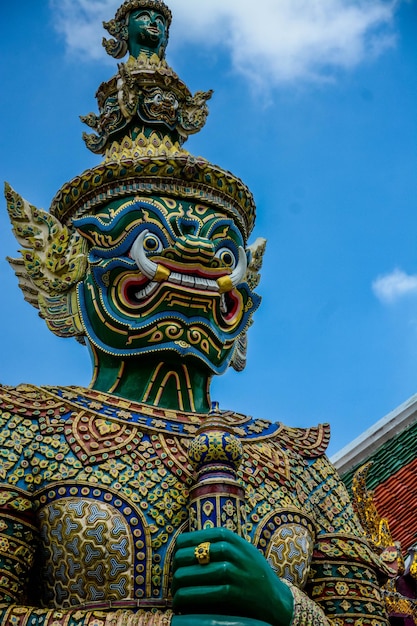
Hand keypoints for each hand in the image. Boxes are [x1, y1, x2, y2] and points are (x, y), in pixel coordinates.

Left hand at [172, 528, 293, 625]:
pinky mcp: (236, 592)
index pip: (194, 538)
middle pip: (191, 555)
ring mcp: (236, 572)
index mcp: (230, 538)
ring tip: (175, 596)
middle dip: (177, 571)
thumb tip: (182, 548)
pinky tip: (182, 604)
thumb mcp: (239, 552)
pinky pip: (206, 593)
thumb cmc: (252, 574)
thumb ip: (217, 546)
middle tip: (174, 583)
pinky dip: (189, 599)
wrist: (277, 599)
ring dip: (179, 587)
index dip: (179, 551)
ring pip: (195, 574)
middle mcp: (233, 551)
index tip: (175, 563)